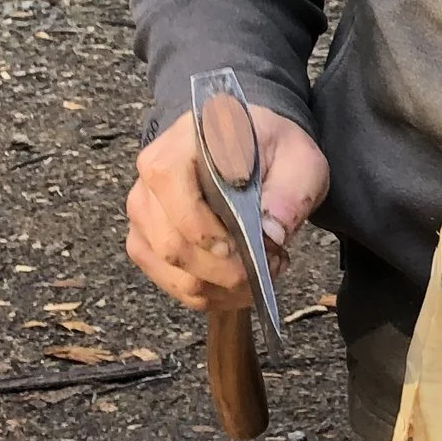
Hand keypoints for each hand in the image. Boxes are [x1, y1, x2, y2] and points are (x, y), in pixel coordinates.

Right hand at [125, 103, 328, 314]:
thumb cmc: (269, 150)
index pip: (170, 186)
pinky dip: (214, 294)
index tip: (245, 249)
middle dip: (226, 271)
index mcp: (179, 145)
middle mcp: (149, 183)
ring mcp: (144, 218)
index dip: (204, 227)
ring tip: (264, 271)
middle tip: (272, 265)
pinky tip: (244, 283)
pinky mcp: (149, 245)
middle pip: (171, 244)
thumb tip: (271, 235)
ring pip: (174, 273)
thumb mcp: (297, 159)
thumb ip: (288, 194)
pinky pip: (176, 285)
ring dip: (223, 286)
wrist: (252, 150)